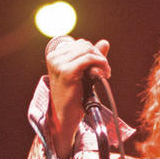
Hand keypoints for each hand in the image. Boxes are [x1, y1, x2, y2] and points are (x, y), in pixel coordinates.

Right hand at [46, 38, 110, 158]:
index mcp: (54, 56)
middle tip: (105, 71)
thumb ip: (92, 57)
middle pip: (85, 45)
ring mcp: (59, 64)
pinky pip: (89, 59)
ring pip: (88, 50)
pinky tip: (104, 74)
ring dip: (101, 61)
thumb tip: (105, 42)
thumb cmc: (73, 97)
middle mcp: (54, 58)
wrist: (65, 116)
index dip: (94, 53)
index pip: (81, 44)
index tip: (100, 66)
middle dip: (99, 56)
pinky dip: (100, 64)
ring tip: (104, 74)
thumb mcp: (83, 73)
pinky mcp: (66, 72)